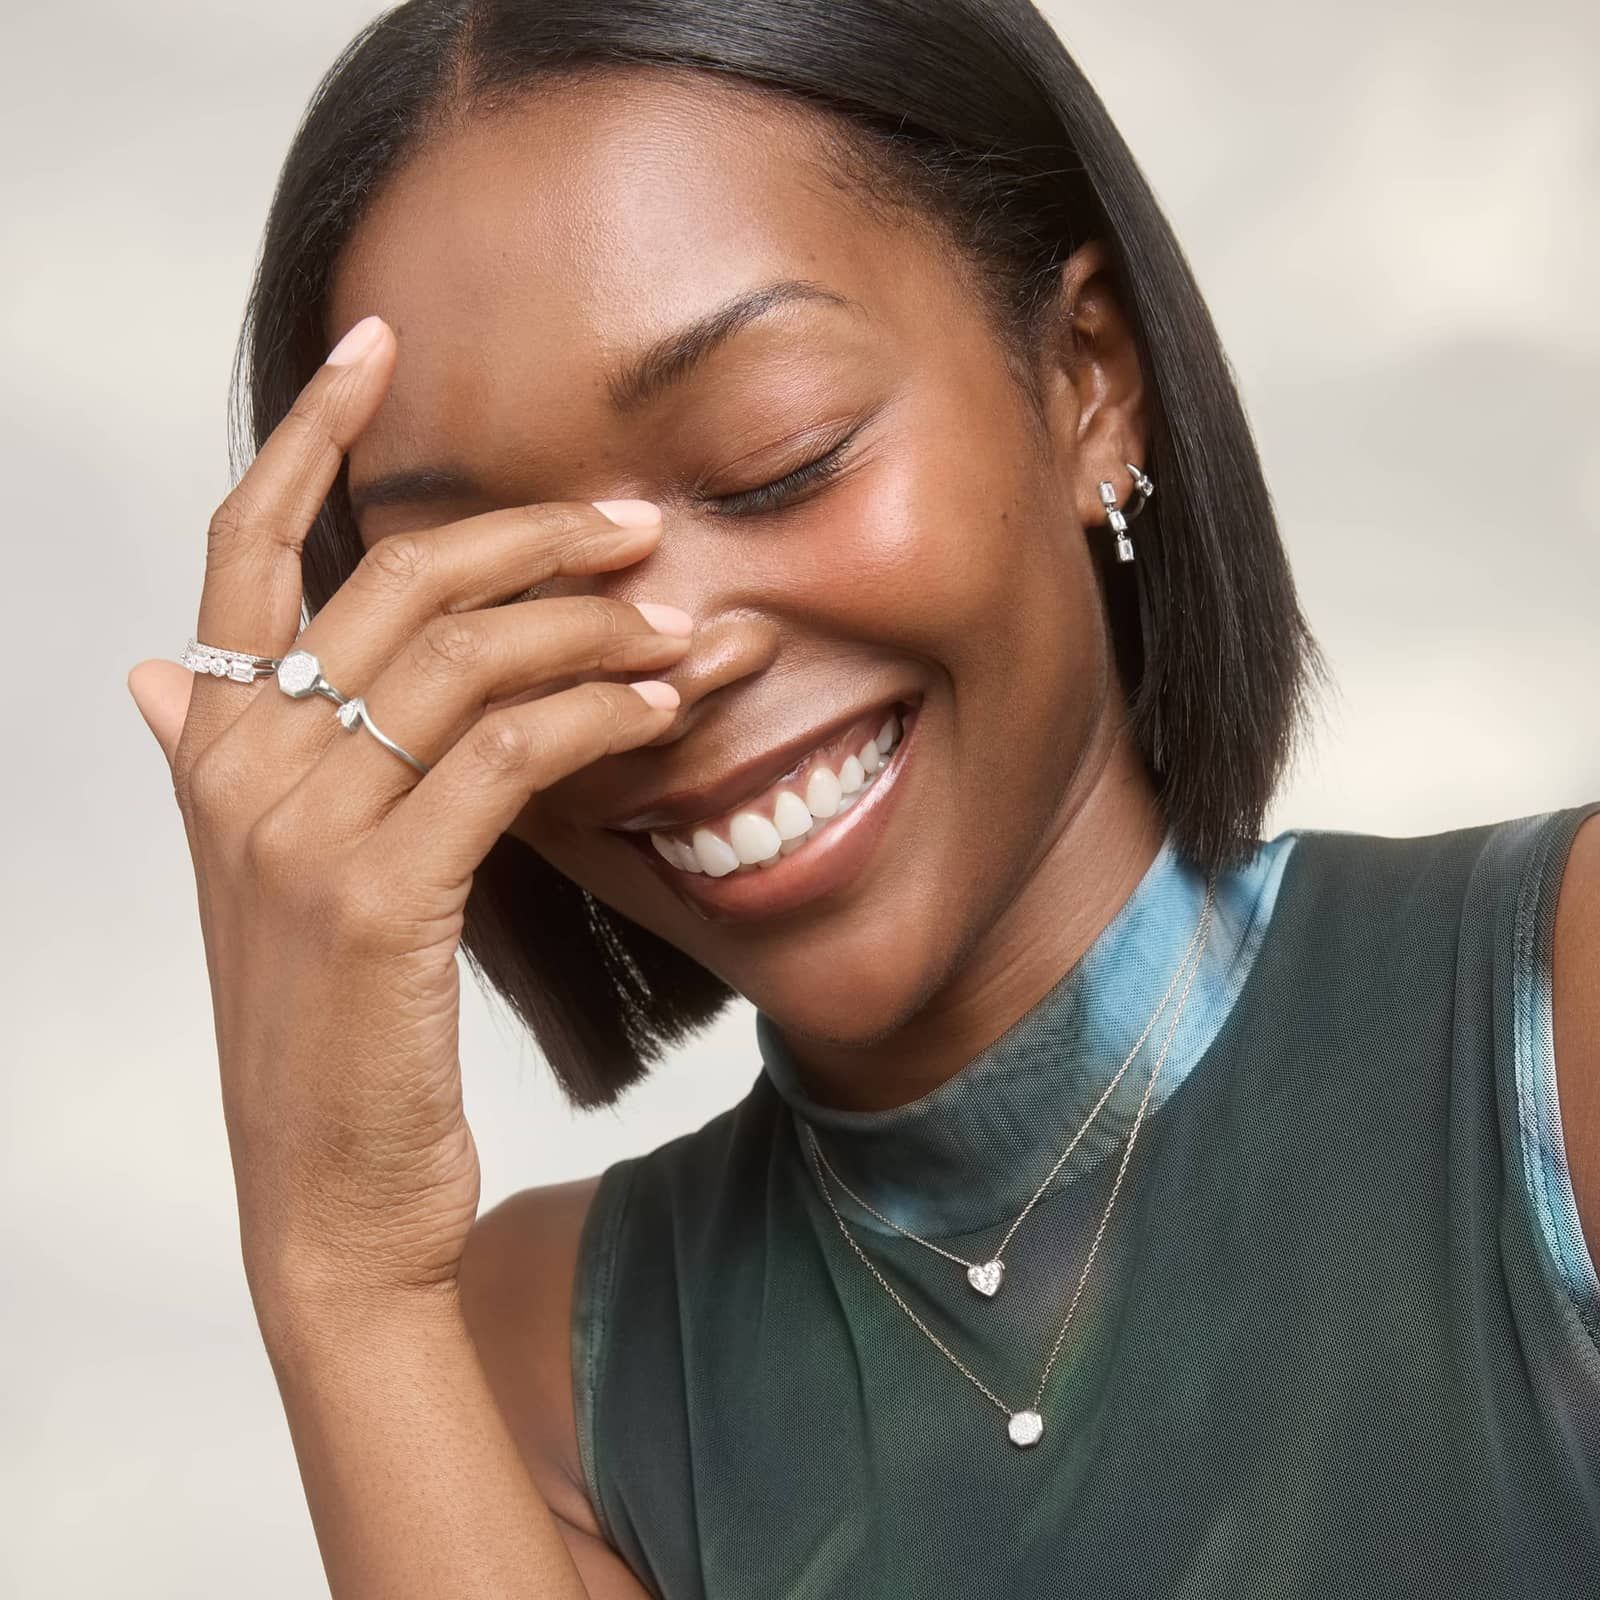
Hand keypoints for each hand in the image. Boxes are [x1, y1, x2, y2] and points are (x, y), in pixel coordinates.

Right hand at [127, 314, 689, 1333]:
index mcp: (217, 750)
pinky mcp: (377, 897)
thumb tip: (168, 669)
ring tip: (686, 625)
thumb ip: (228, 765)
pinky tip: (666, 709)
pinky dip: (597, 714)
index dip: (305, 437)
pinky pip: (504, 752)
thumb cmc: (331, 1036)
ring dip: (593, 625)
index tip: (378, 351)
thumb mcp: (264, 888)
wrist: (331, 1204)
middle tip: (635, 524)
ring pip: (465, 656)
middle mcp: (242, 769)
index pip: (241, 550)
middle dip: (529, 534)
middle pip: (393, 582)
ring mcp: (302, 831)